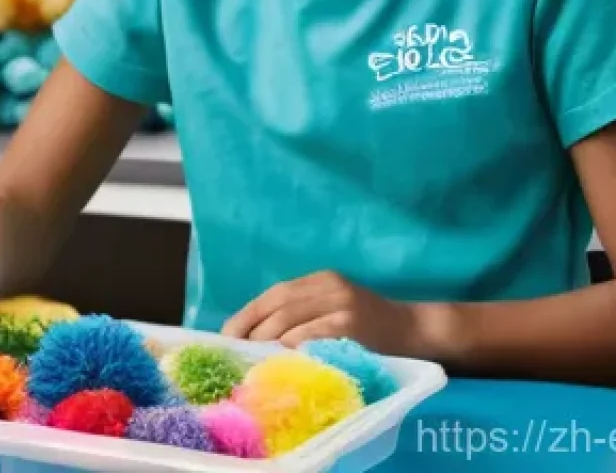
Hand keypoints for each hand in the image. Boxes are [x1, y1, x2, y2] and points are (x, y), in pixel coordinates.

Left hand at [222, 270, 439, 356]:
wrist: (417, 332)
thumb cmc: (370, 328)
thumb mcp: (335, 309)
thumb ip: (304, 316)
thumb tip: (257, 339)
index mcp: (320, 280)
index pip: (273, 294)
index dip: (246, 314)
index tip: (226, 336)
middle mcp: (328, 287)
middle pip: (277, 305)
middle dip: (251, 331)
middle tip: (234, 354)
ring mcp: (341, 305)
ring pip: (290, 320)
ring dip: (266, 342)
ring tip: (252, 362)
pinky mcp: (352, 326)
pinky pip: (312, 336)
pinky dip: (293, 348)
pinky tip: (282, 362)